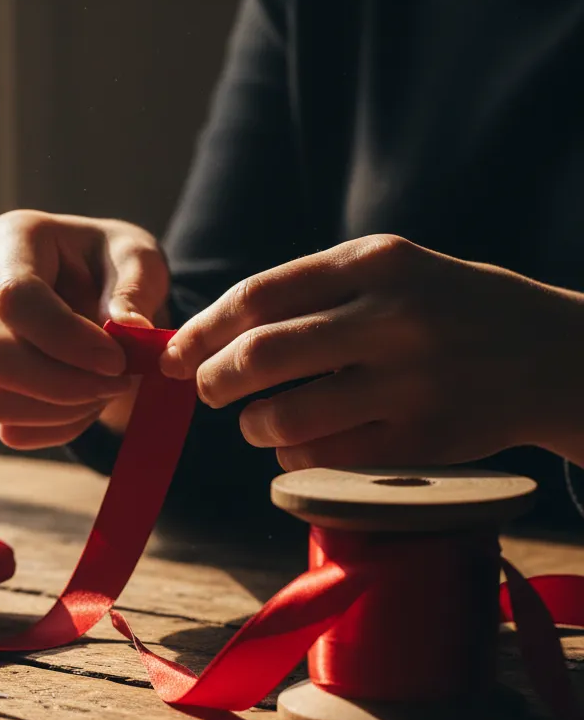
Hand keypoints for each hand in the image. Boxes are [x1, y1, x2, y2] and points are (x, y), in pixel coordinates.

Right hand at [0, 211, 169, 448]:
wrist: (100, 295)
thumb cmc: (116, 267)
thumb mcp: (138, 259)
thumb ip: (135, 289)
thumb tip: (129, 330)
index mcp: (7, 241)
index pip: (15, 298)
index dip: (67, 339)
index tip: (118, 360)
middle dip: (61, 383)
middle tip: (118, 382)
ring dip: (62, 409)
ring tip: (106, 389)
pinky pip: (9, 428)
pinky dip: (59, 426)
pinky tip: (88, 403)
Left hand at [160, 234, 583, 468]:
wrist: (556, 356)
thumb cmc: (452, 309)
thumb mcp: (395, 271)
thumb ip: (315, 292)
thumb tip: (216, 333)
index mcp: (376, 262)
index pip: (258, 295)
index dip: (201, 329)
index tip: (173, 353)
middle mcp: (393, 315)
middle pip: (261, 354)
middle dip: (213, 380)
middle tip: (207, 391)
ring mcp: (412, 381)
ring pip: (286, 415)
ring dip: (253, 426)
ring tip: (257, 422)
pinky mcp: (424, 441)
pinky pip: (325, 458)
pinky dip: (293, 457)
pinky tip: (298, 447)